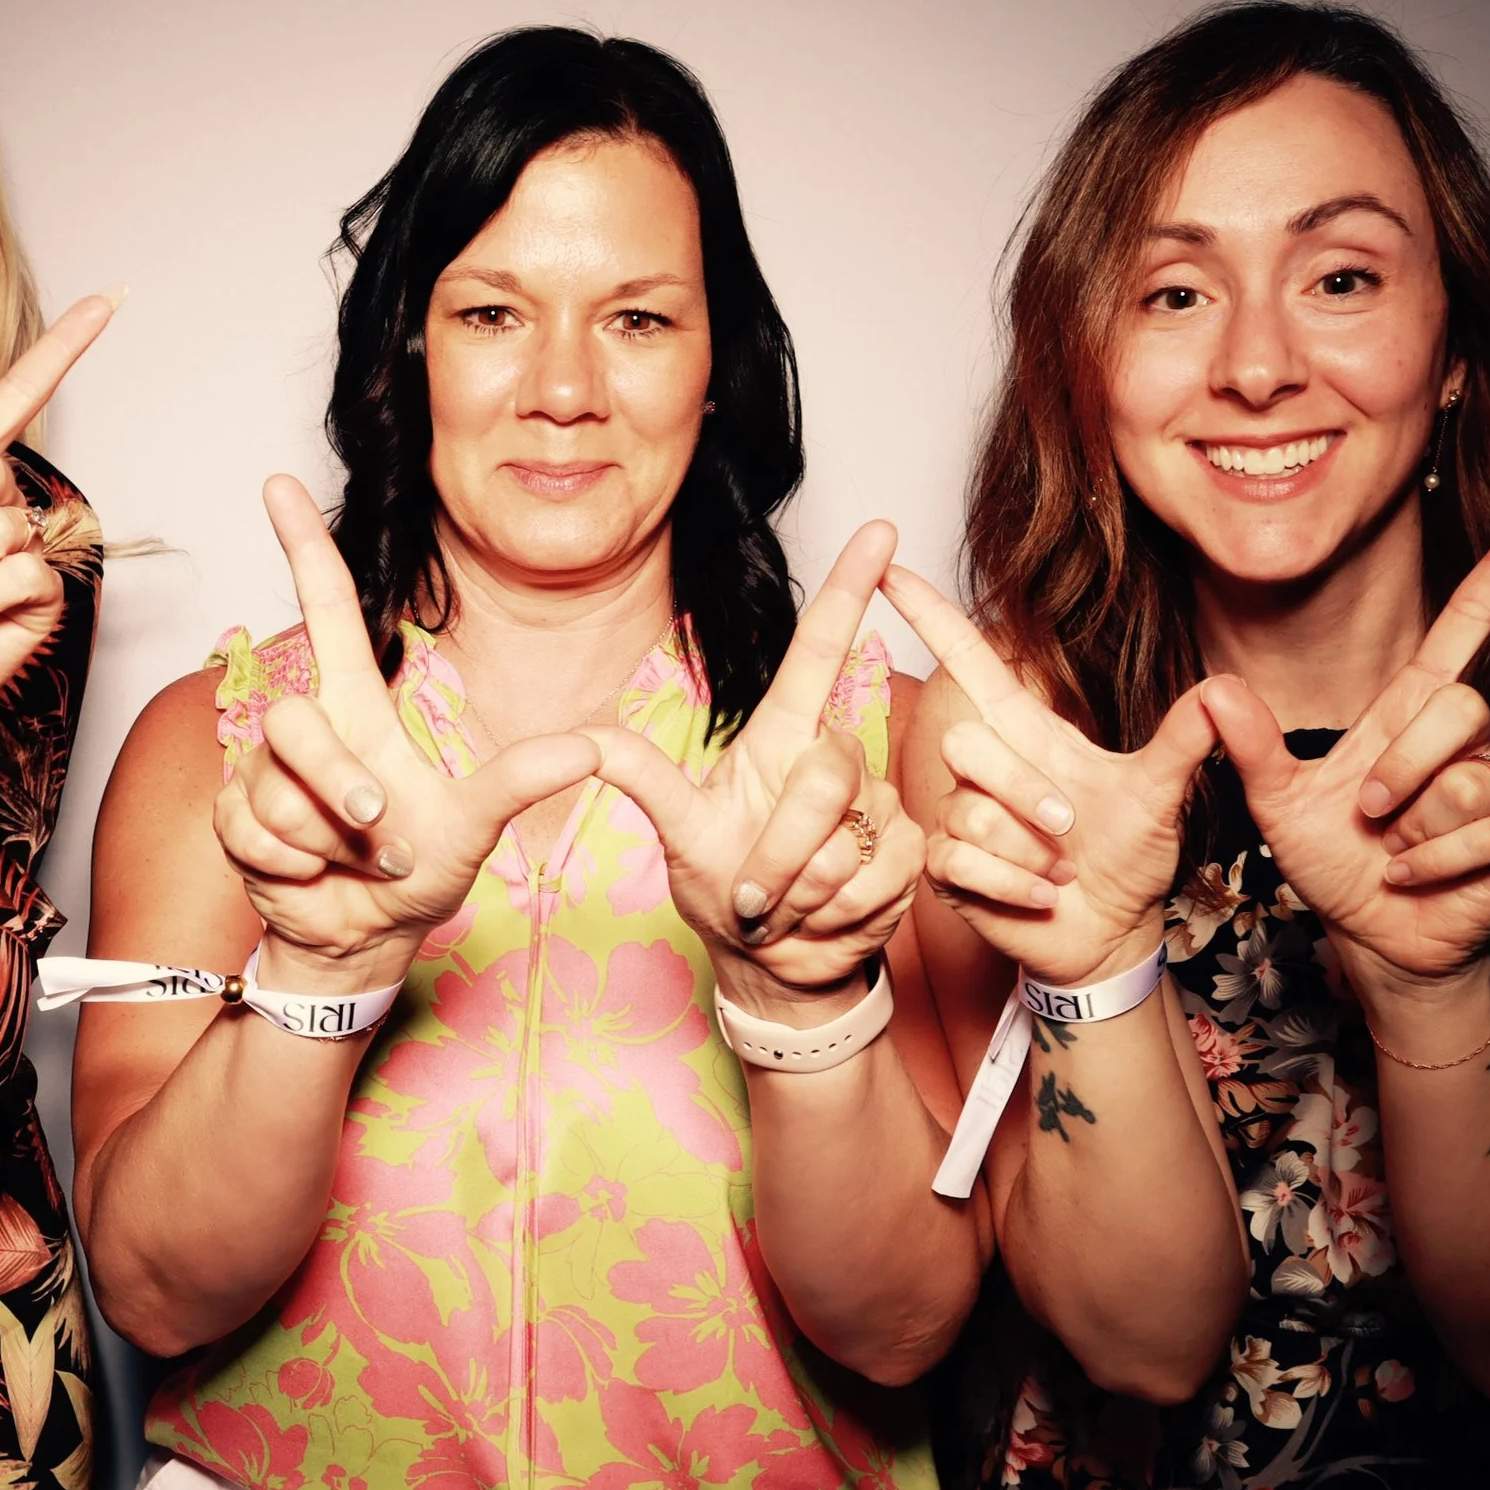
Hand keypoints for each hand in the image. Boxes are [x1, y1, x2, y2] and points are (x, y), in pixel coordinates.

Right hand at [214, 476, 599, 976]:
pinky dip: (295, 866)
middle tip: (376, 824)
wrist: (365, 937)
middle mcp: (309, 731)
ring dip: (326, 840)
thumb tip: (590, 747)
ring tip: (356, 859)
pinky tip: (313, 876)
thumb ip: (522, 781)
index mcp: (359, 706)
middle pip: (293, 719)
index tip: (281, 482)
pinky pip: (253, 831)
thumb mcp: (479, 825)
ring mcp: (264, 774)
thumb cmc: (416, 867)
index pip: (328, 610)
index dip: (305, 546)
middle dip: (336, 782)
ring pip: (276, 788)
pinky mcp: (234, 820)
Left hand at [586, 523, 921, 998]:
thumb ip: (641, 777)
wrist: (775, 959)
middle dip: (782, 853)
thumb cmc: (726, 886)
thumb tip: (582, 739)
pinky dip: (834, 916)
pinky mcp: (907, 852)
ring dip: (802, 892)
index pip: (820, 651)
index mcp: (782, 737)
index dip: (850, 590)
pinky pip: (875, 881)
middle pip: (826, 779)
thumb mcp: (676, 831)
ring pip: (849, 842)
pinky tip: (819, 920)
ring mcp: (876, 805)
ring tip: (783, 904)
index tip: (880, 530)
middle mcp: (834, 759)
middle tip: (755, 895)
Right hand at [884, 566, 1221, 986]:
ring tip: (1062, 870)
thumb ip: (1185, 740)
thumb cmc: (1129, 856)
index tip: (890, 567)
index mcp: (1027, 733)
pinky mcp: (949, 867)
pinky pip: (961, 860)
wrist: (1110, 932)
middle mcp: (986, 769)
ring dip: (1028, 850)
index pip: (970, 662)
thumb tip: (1224, 687)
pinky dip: (1013, 884)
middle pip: (966, 744)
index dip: (931, 616)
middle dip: (1024, 792)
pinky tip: (1043, 895)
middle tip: (1070, 828)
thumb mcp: (1162, 795)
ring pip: (969, 812)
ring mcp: (961, 818)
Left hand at [1198, 512, 1489, 993]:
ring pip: (1470, 776)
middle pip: (1458, 706)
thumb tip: (1213, 686)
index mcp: (1409, 713)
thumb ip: (1248, 746)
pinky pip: (1488, 830)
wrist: (1369, 936)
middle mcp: (1465, 738)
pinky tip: (1409, 874)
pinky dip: (1433, 861)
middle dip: (1402, 766)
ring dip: (1414, 825)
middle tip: (1368, 811)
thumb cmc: (1333, 861)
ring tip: (1392, 848)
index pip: (1463, 630)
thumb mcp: (1277, 803)